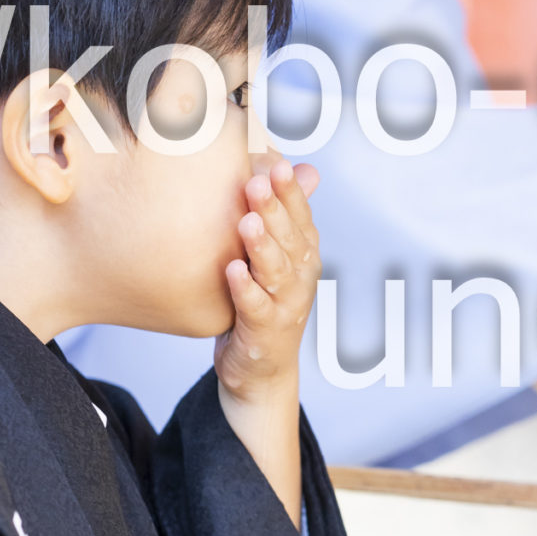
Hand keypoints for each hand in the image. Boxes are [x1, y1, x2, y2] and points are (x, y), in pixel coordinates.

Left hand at [216, 153, 320, 404]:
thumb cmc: (262, 303)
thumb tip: (291, 166)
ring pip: (276, 271)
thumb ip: (280, 215)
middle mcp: (299, 277)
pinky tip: (233, 271)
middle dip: (275, 209)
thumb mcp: (272, 256)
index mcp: (303, 254)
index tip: (276, 164)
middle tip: (257, 182)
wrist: (261, 371)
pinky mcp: (264, 331)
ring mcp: (285, 305)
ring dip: (263, 246)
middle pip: (290, 238)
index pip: (300, 216)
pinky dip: (246, 290)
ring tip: (248, 222)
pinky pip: (255, 307)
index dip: (290, 192)